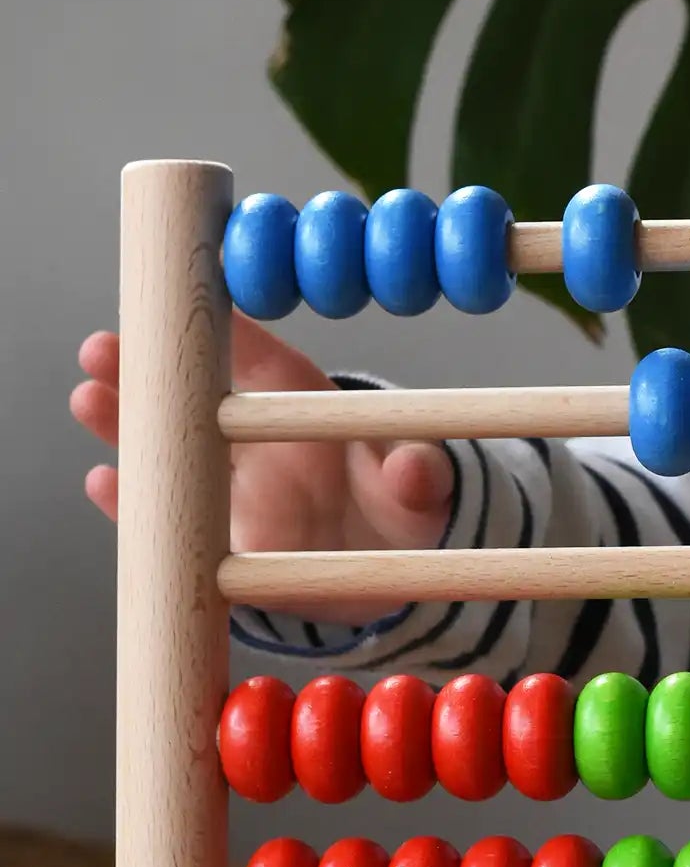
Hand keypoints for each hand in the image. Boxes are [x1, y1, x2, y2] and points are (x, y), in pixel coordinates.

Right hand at [71, 314, 453, 622]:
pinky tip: (105, 484)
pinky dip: (135, 505)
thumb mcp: (424, 488)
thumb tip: (415, 470)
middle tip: (103, 347)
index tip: (175, 297)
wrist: (388, 568)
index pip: (253, 350)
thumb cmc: (403, 503)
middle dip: (144, 367)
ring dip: (124, 424)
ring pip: (164, 446)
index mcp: (298, 396)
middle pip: (187, 391)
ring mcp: (227, 483)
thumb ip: (419, 476)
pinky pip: (166, 518)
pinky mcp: (214, 539)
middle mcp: (250, 433)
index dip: (215, 323)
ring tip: (90, 398)